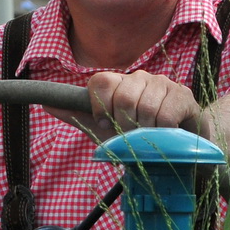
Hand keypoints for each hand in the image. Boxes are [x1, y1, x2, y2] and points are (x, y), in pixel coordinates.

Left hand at [47, 71, 200, 136]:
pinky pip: (165, 114)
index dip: (100, 106)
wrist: (177, 151)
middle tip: (133, 136)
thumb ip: (79, 116)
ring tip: (151, 137)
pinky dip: (162, 131)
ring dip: (145, 131)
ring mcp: (164, 84)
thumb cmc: (139, 138)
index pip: (101, 81)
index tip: (107, 125)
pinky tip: (166, 134)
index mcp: (121, 83)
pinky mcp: (184, 96)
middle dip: (124, 125)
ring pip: (144, 107)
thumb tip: (46, 104)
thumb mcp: (106, 130)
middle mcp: (141, 78)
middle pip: (122, 96)